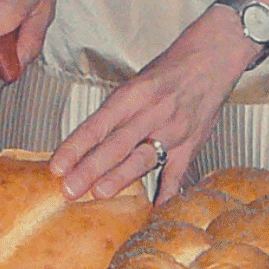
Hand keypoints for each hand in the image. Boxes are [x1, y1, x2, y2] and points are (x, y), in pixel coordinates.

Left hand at [48, 6, 258, 202]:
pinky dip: (167, 192)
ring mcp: (173, 130)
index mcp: (132, 95)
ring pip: (142, 158)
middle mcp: (151, 113)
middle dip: (90, 169)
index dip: (75, 146)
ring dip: (120, 178)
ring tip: (99, 194)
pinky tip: (154, 209)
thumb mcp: (136, 83)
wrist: (212, 59)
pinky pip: (177, 172)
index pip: (97, 124)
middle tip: (69, 189)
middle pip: (116, 145)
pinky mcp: (192, 144)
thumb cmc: (168, 70)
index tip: (57, 166)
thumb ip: (115, 113)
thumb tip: (85, 144)